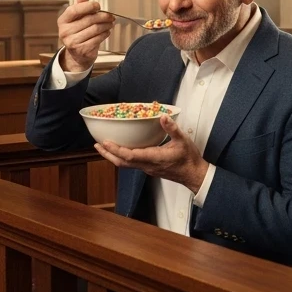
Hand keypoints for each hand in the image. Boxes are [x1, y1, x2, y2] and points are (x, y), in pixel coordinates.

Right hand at [58, 0, 114, 72]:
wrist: (77, 55)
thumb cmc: (78, 33)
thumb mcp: (77, 19)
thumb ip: (80, 8)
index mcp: (62, 21)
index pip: (74, 10)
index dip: (88, 6)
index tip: (98, 5)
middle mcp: (65, 32)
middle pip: (88, 19)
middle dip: (102, 16)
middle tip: (110, 16)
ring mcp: (73, 42)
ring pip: (95, 29)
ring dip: (106, 25)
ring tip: (110, 23)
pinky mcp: (82, 50)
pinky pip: (98, 38)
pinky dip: (105, 34)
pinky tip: (107, 31)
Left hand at [94, 114, 208, 192]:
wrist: (194, 175)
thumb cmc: (189, 159)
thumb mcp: (183, 141)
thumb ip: (172, 129)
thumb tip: (163, 116)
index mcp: (154, 158)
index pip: (130, 156)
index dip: (116, 150)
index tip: (105, 142)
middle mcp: (147, 165)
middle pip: (122, 163)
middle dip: (108, 154)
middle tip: (97, 145)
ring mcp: (147, 168)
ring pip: (125, 164)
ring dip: (113, 156)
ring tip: (103, 147)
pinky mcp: (149, 168)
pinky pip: (131, 164)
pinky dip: (122, 157)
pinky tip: (120, 150)